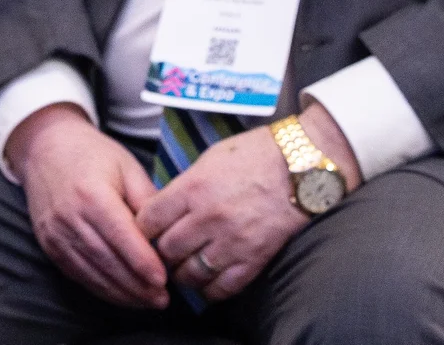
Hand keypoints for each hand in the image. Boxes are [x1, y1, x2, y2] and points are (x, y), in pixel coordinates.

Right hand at [4, 105, 168, 308]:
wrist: (45, 149)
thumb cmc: (92, 155)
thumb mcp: (127, 167)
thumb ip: (147, 201)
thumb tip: (168, 235)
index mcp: (91, 194)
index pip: (120, 236)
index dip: (142, 262)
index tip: (164, 280)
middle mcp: (69, 217)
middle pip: (107, 260)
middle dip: (137, 285)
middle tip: (162, 299)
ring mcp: (55, 234)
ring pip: (92, 273)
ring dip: (122, 293)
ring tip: (148, 301)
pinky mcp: (49, 245)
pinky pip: (78, 274)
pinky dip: (102, 289)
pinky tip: (122, 295)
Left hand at [136, 120, 324, 304]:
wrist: (301, 166)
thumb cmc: (255, 154)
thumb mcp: (209, 159)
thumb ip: (185, 185)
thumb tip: (165, 207)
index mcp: (192, 188)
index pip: (148, 220)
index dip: (142, 228)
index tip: (145, 230)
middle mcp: (208, 217)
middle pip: (166, 250)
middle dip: (161, 252)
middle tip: (164, 250)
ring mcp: (231, 241)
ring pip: (190, 274)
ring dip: (183, 273)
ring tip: (184, 267)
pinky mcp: (254, 259)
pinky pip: (222, 287)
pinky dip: (210, 290)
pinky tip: (208, 282)